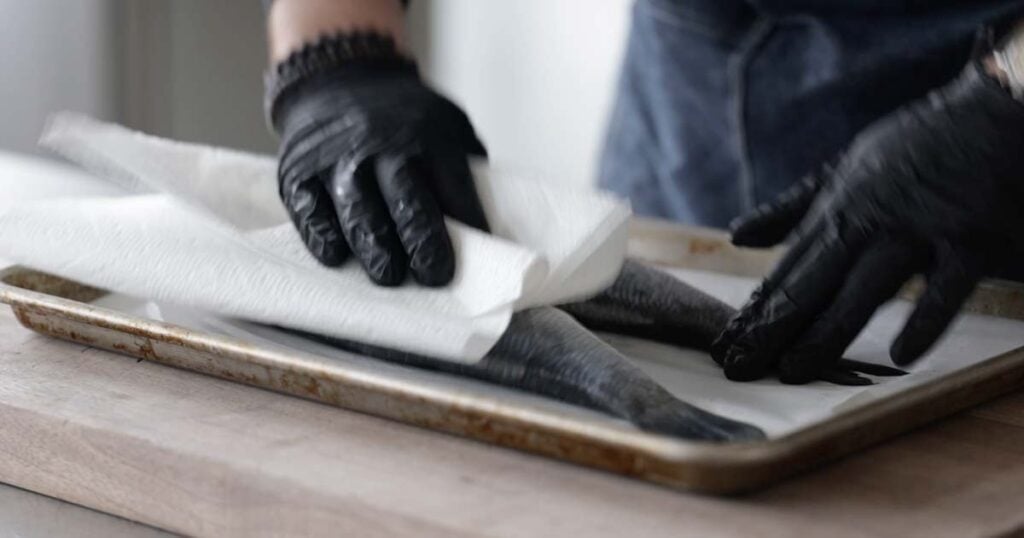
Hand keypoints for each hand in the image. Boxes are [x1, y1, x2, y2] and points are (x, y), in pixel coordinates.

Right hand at [274, 61, 487, 285]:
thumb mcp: (445, 124)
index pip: (454, 188)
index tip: (478, 257)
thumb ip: (465, 167)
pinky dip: (323, 235)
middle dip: (422, 244)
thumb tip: (490, 228)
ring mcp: (337, 158)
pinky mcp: (299, 171)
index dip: (468, 225)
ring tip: (388, 276)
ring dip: (374, 249)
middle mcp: (381, 145)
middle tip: (432, 276)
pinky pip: (310, 209)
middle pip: (407, 202)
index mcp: (428, 137)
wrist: (338, 79)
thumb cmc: (402, 121)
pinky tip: (336, 256)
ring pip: (358, 210)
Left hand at [712, 62, 1023, 383]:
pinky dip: (924, 322)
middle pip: (814, 283)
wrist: (997, 108)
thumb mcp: (844, 166)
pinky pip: (946, 289)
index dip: (757, 309)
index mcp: (839, 207)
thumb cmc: (918, 144)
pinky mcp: (972, 241)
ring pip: (864, 291)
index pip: (789, 268)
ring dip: (827, 333)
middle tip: (741, 368)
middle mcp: (872, 221)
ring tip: (795, 371)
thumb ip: (791, 207)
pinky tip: (900, 356)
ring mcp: (920, 232)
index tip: (727, 343)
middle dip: (774, 329)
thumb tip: (736, 236)